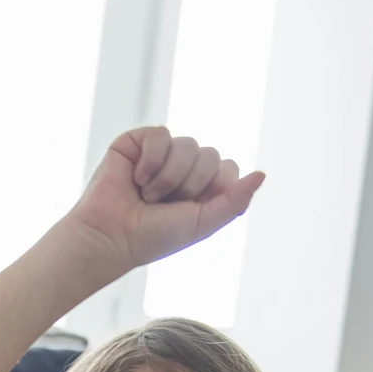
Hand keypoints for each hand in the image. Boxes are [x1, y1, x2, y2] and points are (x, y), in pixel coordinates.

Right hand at [64, 127, 264, 274]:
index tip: (190, 209)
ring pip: (188, 144)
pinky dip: (152, 159)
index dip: (214, 188)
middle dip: (190, 183)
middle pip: (210, 155)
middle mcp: (183, 168)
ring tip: (148, 194)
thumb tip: (261, 173)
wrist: (111, 236)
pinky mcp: (137, 142)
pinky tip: (137, 177)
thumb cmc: (153, 237)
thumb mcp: (203, 223)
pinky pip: (161, 135)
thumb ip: (235, 201)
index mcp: (202, 188)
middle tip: (164, 203)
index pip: (228, 168)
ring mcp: (160, 154)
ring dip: (169, 176)